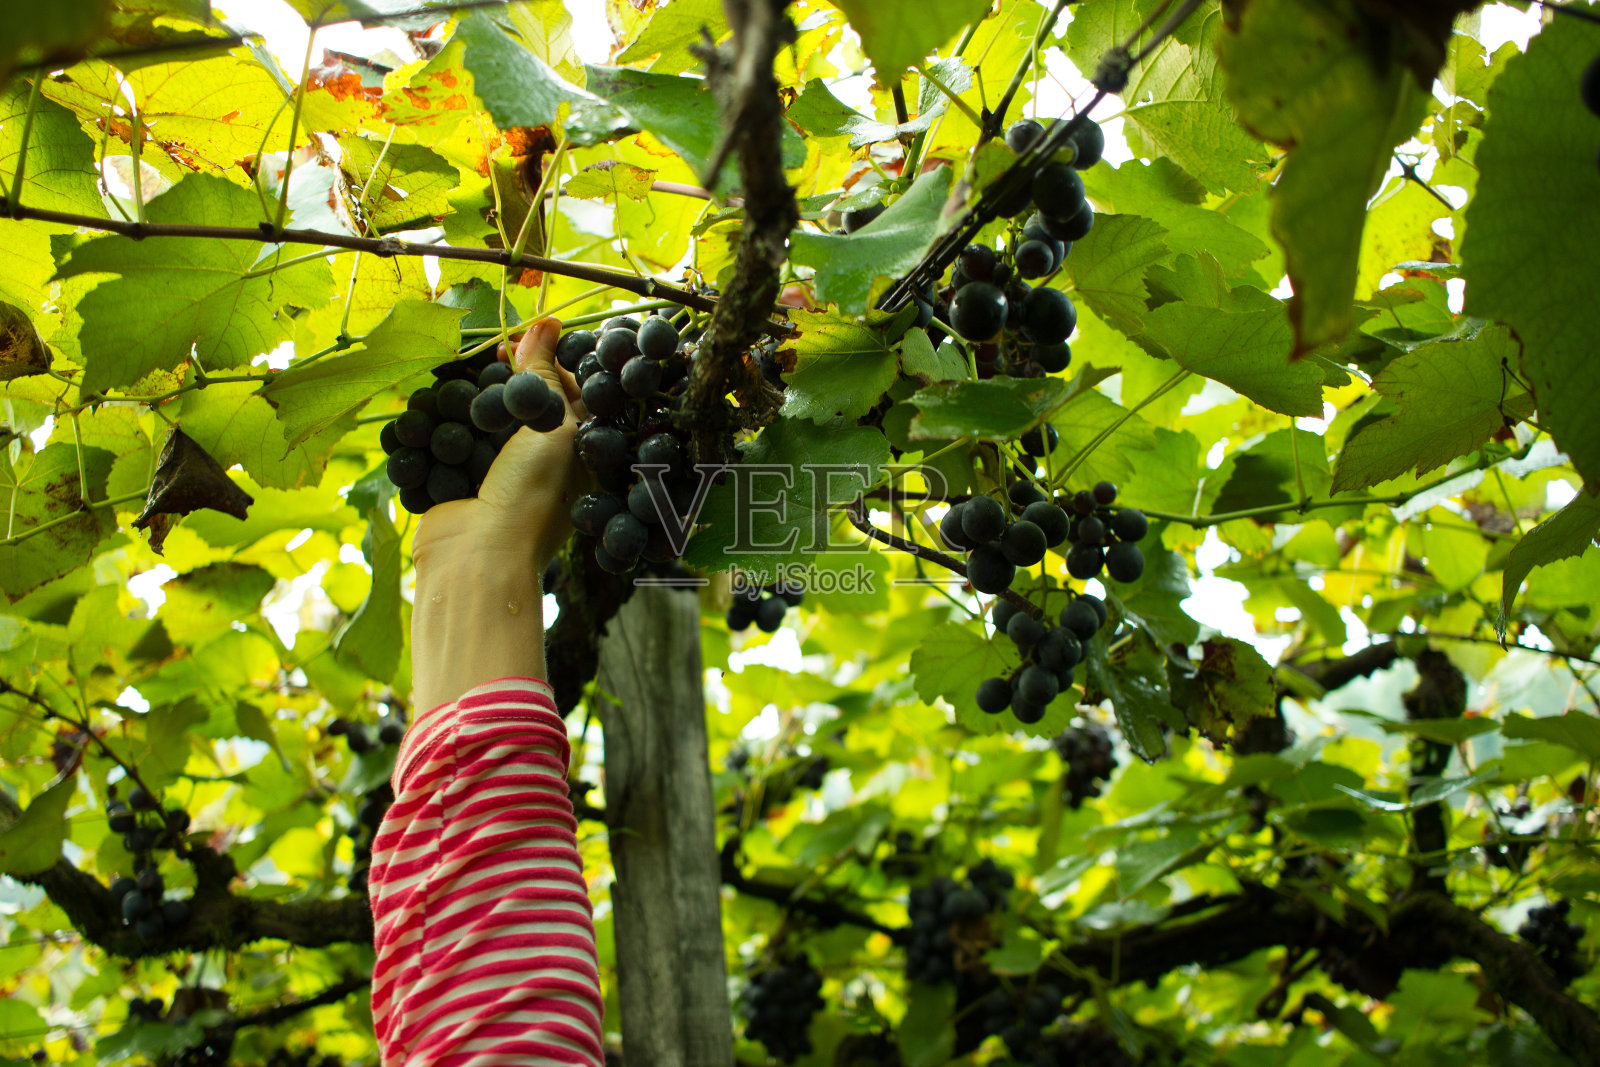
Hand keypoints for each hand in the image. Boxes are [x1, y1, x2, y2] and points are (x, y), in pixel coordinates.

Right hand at [412, 316, 588, 576]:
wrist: (478, 556)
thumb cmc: (532, 495)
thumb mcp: (554, 429)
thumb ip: (545, 377)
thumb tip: (546, 322)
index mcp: (575, 453)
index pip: (570, 394)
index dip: (552, 363)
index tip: (532, 333)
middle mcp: (538, 463)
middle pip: (521, 406)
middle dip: (504, 377)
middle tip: (490, 347)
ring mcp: (495, 475)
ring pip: (480, 422)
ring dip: (466, 399)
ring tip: (456, 369)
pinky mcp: (456, 486)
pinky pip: (445, 447)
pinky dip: (435, 428)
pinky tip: (428, 401)